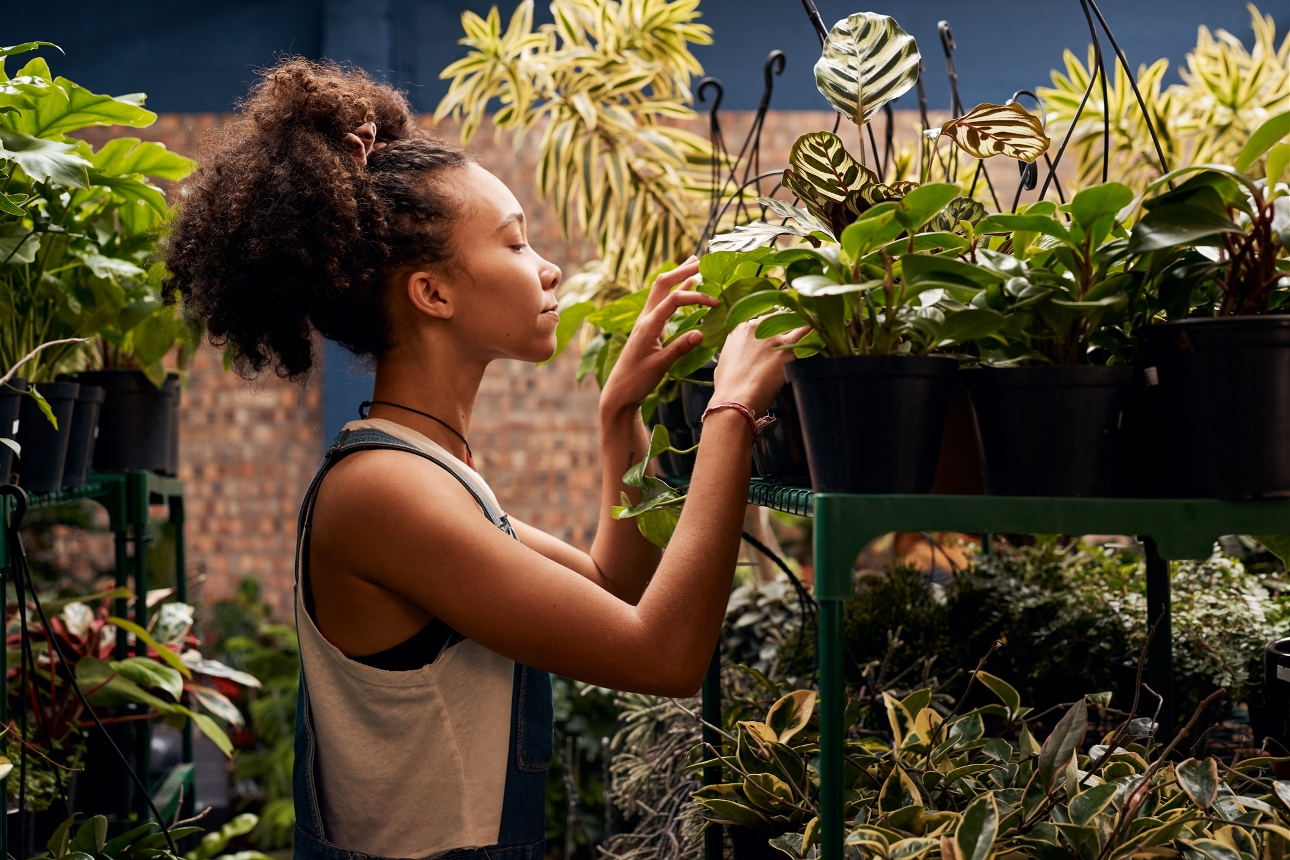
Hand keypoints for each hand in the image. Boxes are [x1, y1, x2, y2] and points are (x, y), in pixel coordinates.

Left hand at [599, 257, 716, 413]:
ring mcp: (646, 322)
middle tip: (702, 260)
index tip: (716, 303)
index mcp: (647, 325)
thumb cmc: (636, 381)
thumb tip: (701, 333)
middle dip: (681, 271)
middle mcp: (645, 318)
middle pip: (663, 285)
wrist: (619, 392)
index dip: (696, 296)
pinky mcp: (649, 328)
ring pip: (661, 291)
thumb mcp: (660, 366)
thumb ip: (679, 349)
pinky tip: (687, 286)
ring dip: (678, 276)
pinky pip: (663, 303)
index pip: (673, 300)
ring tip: (694, 262)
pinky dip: (677, 291)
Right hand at [712, 320, 809, 414]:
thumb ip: (734, 354)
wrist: (735, 400)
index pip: (759, 321)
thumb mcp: (723, 365)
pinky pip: (804, 330)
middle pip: (774, 318)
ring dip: (797, 325)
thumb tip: (740, 360)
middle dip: (782, 326)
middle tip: (787, 339)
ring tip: (808, 328)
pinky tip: (820, 324)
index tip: (772, 338)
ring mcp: (771, 335)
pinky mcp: (785, 347)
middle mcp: (754, 327)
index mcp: (738, 330)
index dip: (768, 330)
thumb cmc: (727, 388)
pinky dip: (812, 326)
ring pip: (789, 321)